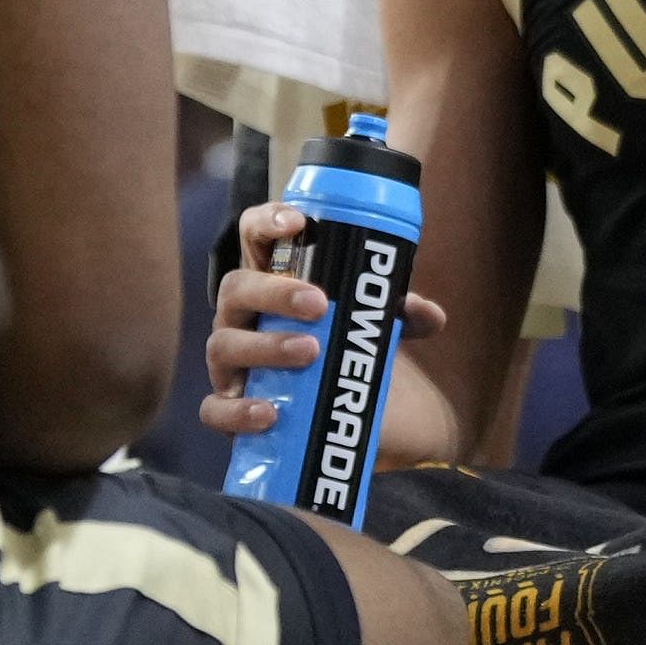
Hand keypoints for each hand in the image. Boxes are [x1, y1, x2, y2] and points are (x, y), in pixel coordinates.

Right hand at [194, 198, 449, 437]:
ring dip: (266, 345)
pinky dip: (238, 410)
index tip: (300, 223)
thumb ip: (397, 315)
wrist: (331, 422)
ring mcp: (230, 362)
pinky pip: (216, 409)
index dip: (267, 222)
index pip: (253, 238)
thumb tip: (429, 314)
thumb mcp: (370, 329)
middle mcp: (241, 317)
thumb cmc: (340, 355)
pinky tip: (270, 414)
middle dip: (276, 292)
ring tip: (310, 351)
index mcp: (270, 283)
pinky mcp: (230, 408)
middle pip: (237, 288)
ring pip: (224, 344)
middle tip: (319, 304)